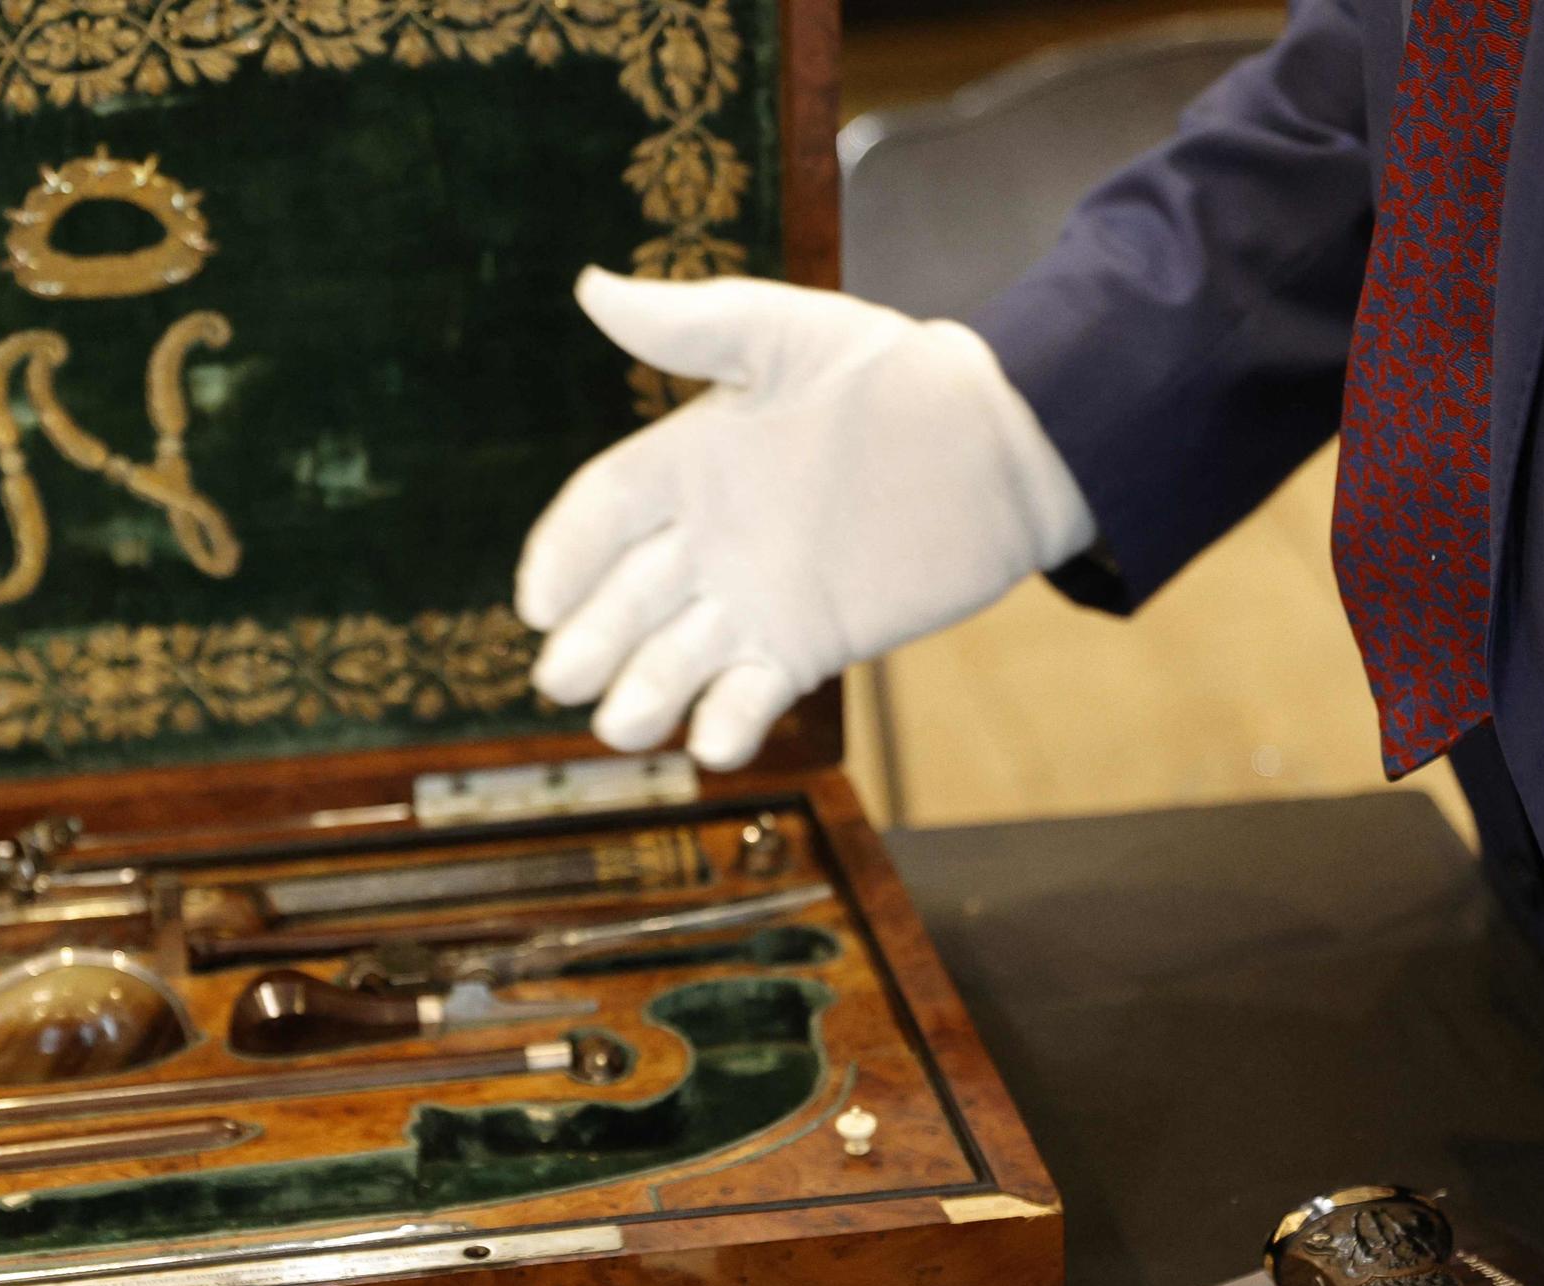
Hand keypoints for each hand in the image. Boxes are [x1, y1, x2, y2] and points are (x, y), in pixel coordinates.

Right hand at [515, 269, 1094, 769]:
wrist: (1002, 446)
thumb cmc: (896, 376)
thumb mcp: (793, 337)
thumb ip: (695, 325)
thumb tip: (592, 286)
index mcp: (688, 463)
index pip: (602, 514)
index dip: (564, 555)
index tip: (541, 603)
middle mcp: (706, 539)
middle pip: (625, 600)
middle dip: (592, 642)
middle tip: (565, 677)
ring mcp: (752, 600)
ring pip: (675, 659)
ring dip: (645, 694)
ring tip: (624, 725)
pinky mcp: (805, 647)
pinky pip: (751, 694)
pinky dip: (730, 722)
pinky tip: (714, 740)